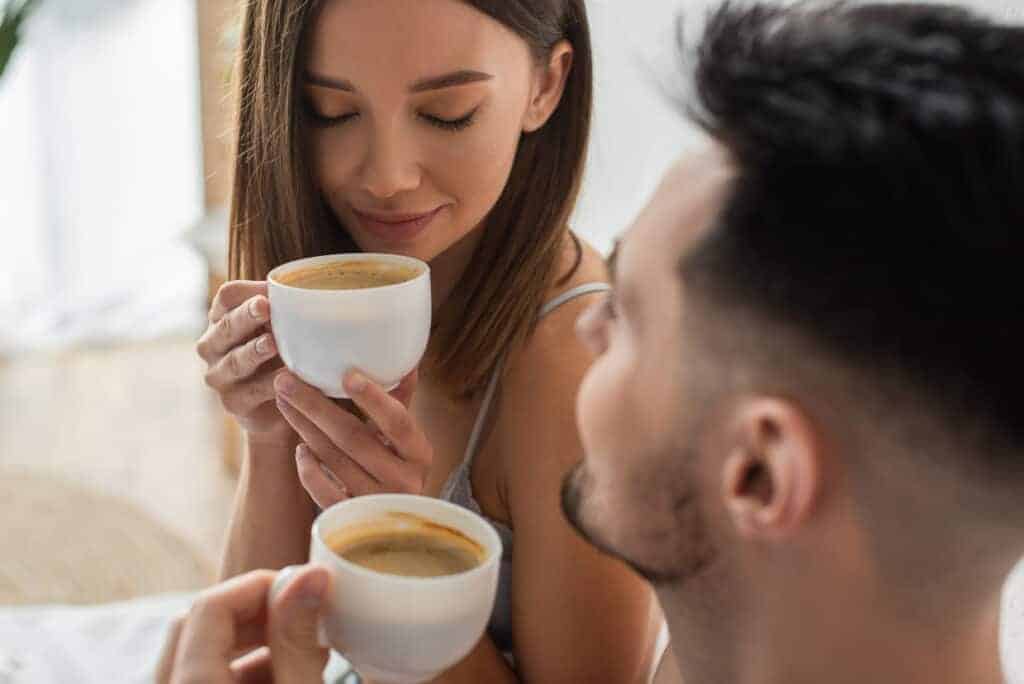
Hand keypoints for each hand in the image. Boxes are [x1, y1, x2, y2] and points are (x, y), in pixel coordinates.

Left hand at [156, 565, 329, 683]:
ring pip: (201, 653)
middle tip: (303, 616)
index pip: (211, 604)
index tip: (304, 588)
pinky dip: (242, 669)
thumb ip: (297, 641)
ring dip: (252, 642)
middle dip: (256, 611)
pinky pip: (203, 679)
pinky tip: (286, 675)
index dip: (260, 585)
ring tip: (303, 650)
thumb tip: (309, 576)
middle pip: (199, 624)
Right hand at [197, 281, 294, 446]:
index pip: (227, 297)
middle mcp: (214, 345)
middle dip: (246, 316)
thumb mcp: (283, 328)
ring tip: (272, 343)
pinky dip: (269, 385)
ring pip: (234, 361)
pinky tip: (286, 377)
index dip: (246, 293)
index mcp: (224, 318)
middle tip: (265, 307)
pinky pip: (250, 392)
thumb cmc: (283, 353)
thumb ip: (287, 309)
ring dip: (253, 351)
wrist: (282, 403)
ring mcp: (220, 376)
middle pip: (226, 326)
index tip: (269, 292)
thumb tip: (312, 288)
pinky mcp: (233, 402)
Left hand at [274, 369, 432, 507]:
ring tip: (283, 400)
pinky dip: (309, 469)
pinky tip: (299, 449)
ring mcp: (377, 502)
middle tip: (285, 380)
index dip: (373, 398)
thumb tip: (404, 356)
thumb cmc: (399, 467)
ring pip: (333, 460)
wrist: (401, 526)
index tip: (346, 374)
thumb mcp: (407, 438)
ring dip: (304, 427)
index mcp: (420, 453)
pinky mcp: (353, 519)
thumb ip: (401, 400)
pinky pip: (323, 492)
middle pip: (353, 438)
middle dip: (315, 405)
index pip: (397, 422)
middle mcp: (403, 480)